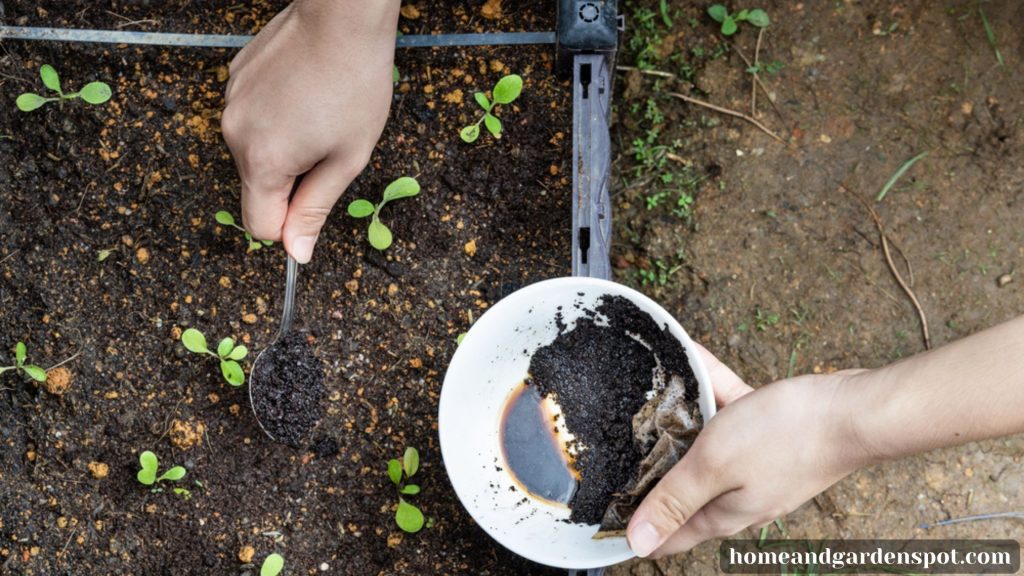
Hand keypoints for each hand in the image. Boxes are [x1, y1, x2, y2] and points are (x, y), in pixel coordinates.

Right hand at [222, 0, 399, 262]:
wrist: (342, 18)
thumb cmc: (355, 86)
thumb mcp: (346, 159)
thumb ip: (315, 208)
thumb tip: (296, 252)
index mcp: (263, 162)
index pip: (259, 226)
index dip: (289, 224)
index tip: (314, 202)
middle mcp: (234, 134)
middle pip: (256, 186)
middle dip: (290, 179)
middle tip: (327, 147)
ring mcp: (230, 102)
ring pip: (254, 150)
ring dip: (283, 145)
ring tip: (317, 113)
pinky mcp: (234, 78)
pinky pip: (252, 116)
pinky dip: (275, 115)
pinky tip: (302, 91)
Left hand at [626, 345, 872, 557]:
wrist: (854, 410)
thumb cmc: (787, 437)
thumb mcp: (715, 465)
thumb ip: (675, 500)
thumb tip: (639, 544)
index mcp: (723, 513)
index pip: (670, 536)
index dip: (637, 531)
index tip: (605, 522)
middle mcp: (739, 495)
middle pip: (684, 488)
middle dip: (653, 470)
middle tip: (619, 451)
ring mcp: (758, 466)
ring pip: (707, 444)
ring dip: (683, 421)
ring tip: (655, 396)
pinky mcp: (773, 436)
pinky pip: (731, 412)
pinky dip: (714, 391)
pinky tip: (698, 362)